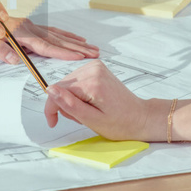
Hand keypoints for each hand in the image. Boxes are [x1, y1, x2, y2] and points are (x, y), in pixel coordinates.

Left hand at [0, 17, 99, 62]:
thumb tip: (14, 59)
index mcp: (16, 32)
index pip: (43, 44)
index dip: (62, 52)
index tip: (78, 56)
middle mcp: (25, 26)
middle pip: (55, 39)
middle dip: (77, 47)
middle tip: (95, 53)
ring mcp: (28, 25)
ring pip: (56, 35)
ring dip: (74, 42)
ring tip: (91, 47)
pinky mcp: (28, 26)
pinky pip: (50, 31)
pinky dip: (65, 35)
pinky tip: (74, 38)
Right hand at [44, 60, 168, 141]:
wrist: (139, 117)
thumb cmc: (120, 123)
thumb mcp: (92, 120)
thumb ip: (69, 105)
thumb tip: (50, 90)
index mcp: (92, 82)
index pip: (57, 90)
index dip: (52, 108)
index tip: (53, 123)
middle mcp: (93, 69)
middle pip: (62, 86)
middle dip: (65, 105)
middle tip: (81, 118)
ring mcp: (95, 66)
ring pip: (67, 84)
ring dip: (72, 100)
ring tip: (87, 112)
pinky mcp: (96, 68)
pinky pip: (76, 81)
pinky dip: (78, 95)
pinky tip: (89, 103)